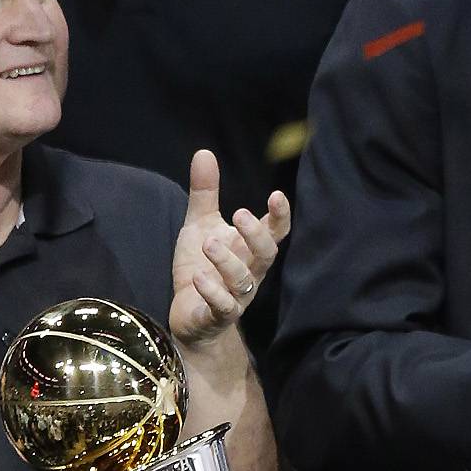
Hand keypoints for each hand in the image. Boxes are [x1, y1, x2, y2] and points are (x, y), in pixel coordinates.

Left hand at [169, 149, 290, 345]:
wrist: (190, 317)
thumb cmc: (201, 269)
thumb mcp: (200, 226)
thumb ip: (206, 193)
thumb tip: (204, 152)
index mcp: (249, 250)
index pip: (274, 232)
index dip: (280, 216)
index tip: (276, 195)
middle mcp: (249, 272)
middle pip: (266, 255)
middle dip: (256, 235)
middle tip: (240, 214)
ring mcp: (236, 296)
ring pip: (244, 281)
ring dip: (228, 262)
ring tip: (208, 243)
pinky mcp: (216, 316)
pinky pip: (223, 307)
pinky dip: (212, 293)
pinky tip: (198, 278)